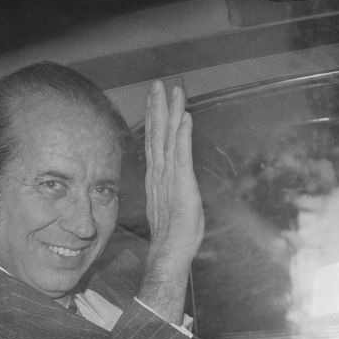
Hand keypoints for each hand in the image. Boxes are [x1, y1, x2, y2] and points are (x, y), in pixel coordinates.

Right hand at [138, 80, 204, 321]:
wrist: (170, 253)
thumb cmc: (174, 236)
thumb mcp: (174, 206)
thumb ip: (171, 189)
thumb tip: (172, 181)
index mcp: (157, 178)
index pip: (154, 143)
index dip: (154, 120)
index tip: (154, 99)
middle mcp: (159, 174)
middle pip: (157, 135)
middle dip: (157, 108)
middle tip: (158, 84)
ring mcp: (169, 178)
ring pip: (167, 139)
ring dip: (170, 114)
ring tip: (171, 91)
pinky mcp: (181, 184)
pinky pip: (181, 155)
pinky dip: (182, 136)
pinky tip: (184, 118)